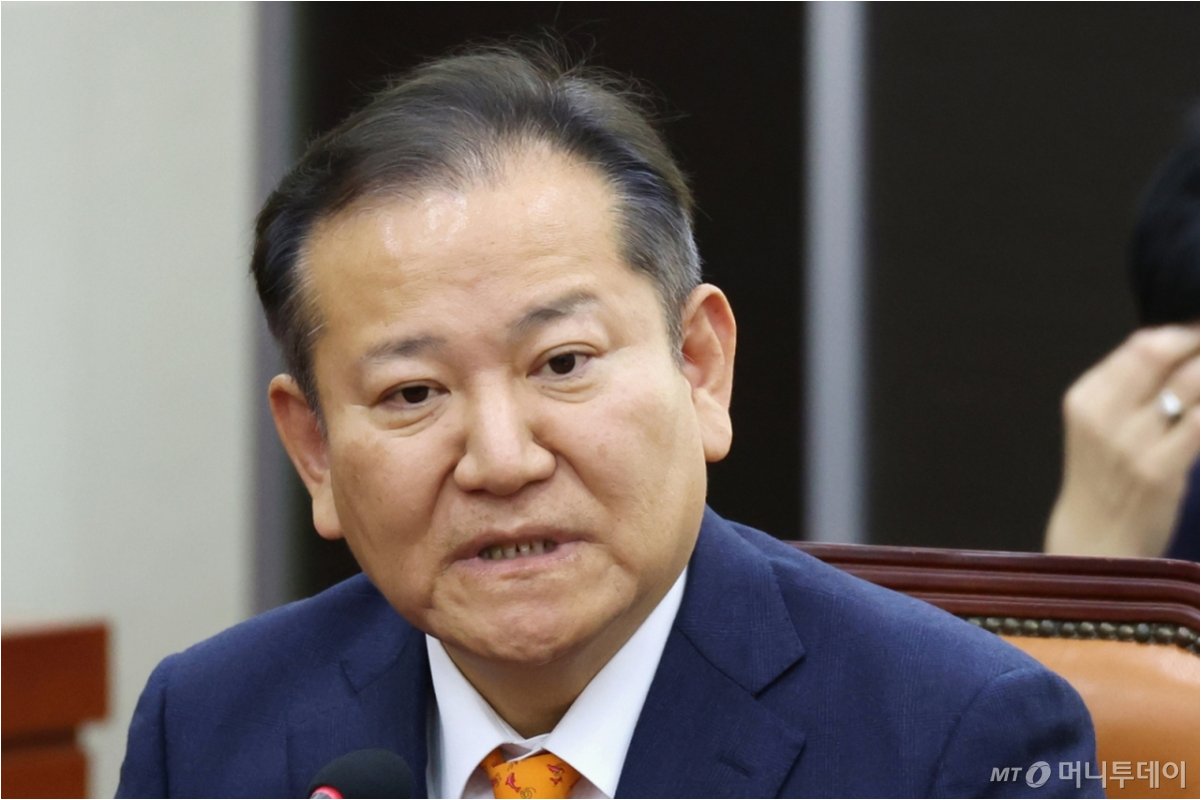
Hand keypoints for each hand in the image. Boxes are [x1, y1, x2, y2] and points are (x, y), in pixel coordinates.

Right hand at [1045, 325, 1199, 556]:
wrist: (1095, 540)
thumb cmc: (1104, 479)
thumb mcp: (1099, 426)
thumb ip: (1130, 388)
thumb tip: (1182, 345)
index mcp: (1086, 397)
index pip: (1141, 343)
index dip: (1184, 332)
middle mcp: (1103, 413)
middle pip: (1162, 352)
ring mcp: (1131, 442)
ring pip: (1190, 382)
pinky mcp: (1160, 469)